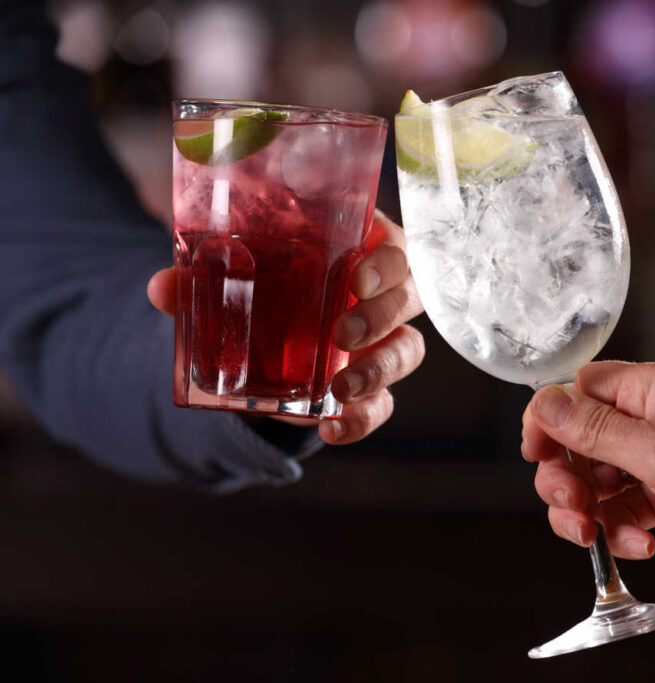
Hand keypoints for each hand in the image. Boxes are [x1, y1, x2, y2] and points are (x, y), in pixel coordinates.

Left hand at [148, 210, 424, 444]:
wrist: (263, 329)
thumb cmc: (267, 277)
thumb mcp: (240, 271)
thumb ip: (205, 276)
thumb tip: (163, 287)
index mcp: (360, 247)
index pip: (394, 246)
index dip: (386, 262)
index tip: (356, 277)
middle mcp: (382, 291)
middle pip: (409, 297)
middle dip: (382, 315)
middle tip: (343, 332)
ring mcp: (382, 338)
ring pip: (407, 349)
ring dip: (381, 369)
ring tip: (341, 388)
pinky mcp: (370, 381)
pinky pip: (384, 402)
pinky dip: (363, 418)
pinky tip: (334, 428)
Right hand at [522, 361, 654, 578]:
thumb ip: (596, 431)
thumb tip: (544, 405)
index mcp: (650, 390)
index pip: (579, 390)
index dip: (550, 420)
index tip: (536, 454)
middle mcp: (651, 419)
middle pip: (579, 440)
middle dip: (566, 477)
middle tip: (571, 506)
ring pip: (597, 480)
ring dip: (589, 511)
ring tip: (595, 536)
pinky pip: (624, 509)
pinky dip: (622, 529)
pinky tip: (640, 545)